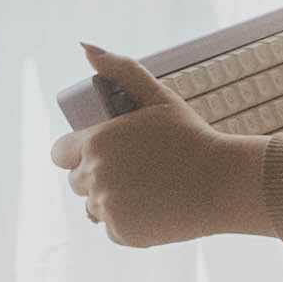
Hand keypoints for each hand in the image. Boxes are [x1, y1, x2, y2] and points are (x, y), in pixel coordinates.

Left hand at [48, 49, 262, 248]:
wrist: (222, 182)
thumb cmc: (191, 137)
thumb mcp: (158, 97)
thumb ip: (121, 70)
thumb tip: (86, 47)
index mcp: (95, 142)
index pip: (60, 153)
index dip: (77, 153)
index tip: (101, 153)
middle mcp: (94, 176)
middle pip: (77, 181)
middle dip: (97, 176)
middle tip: (133, 170)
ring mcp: (106, 207)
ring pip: (93, 206)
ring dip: (110, 200)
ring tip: (145, 189)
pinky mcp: (122, 233)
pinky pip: (112, 228)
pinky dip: (128, 222)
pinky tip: (153, 208)